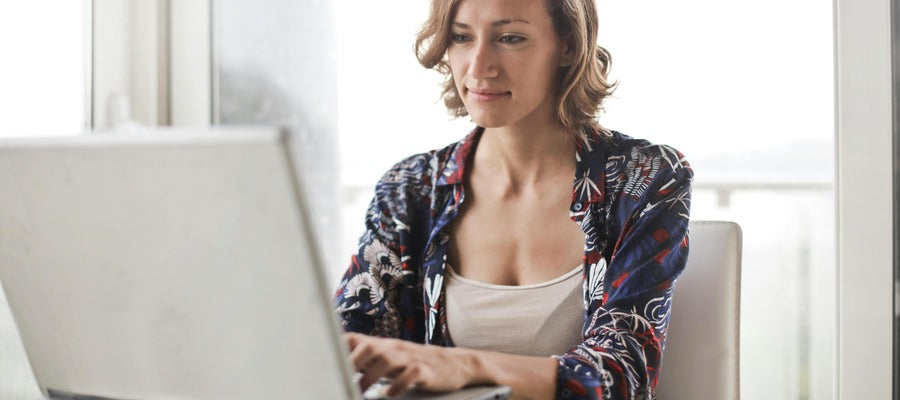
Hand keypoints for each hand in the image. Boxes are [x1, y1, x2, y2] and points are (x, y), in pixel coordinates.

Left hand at [344, 332, 476, 396]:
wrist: (454, 364)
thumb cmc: (414, 363)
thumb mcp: (389, 359)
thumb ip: (365, 360)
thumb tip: (336, 367)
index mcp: (382, 346)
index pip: (355, 339)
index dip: (337, 348)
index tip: (322, 362)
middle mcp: (394, 348)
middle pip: (369, 347)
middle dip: (353, 362)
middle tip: (341, 378)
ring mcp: (411, 358)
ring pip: (388, 359)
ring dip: (371, 375)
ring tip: (361, 390)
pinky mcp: (426, 370)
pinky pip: (411, 374)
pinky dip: (399, 384)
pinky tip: (390, 394)